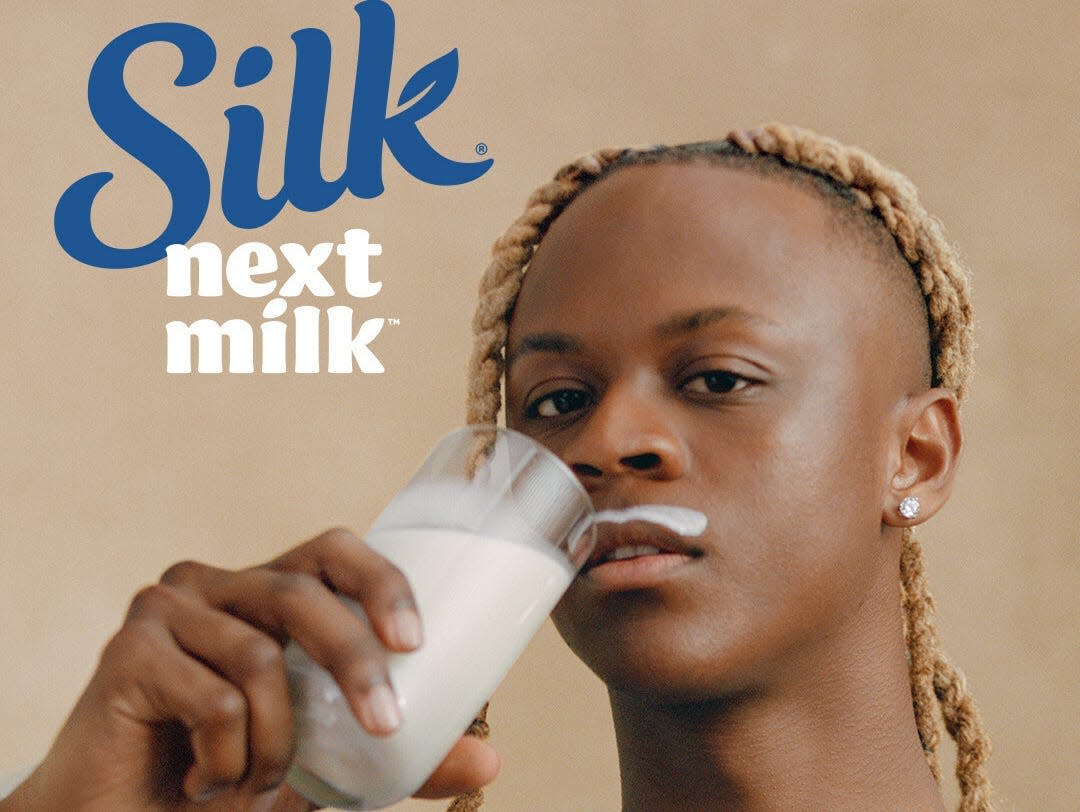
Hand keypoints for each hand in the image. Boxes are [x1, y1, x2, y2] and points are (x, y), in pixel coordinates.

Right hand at [6, 528, 499, 809]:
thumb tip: (488, 763)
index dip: (380, 580)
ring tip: (254, 783)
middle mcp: (217, 584)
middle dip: (353, 659)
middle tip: (385, 725)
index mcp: (267, 592)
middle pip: (301, 590)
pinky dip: (227, 758)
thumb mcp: (326, 765)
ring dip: (276, 741)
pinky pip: (212, 698)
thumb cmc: (227, 775)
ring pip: (260, 656)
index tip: (415, 642)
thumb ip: (399, 761)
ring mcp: (168, 609)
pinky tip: (204, 783)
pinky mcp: (128, 651)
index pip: (333, 550)